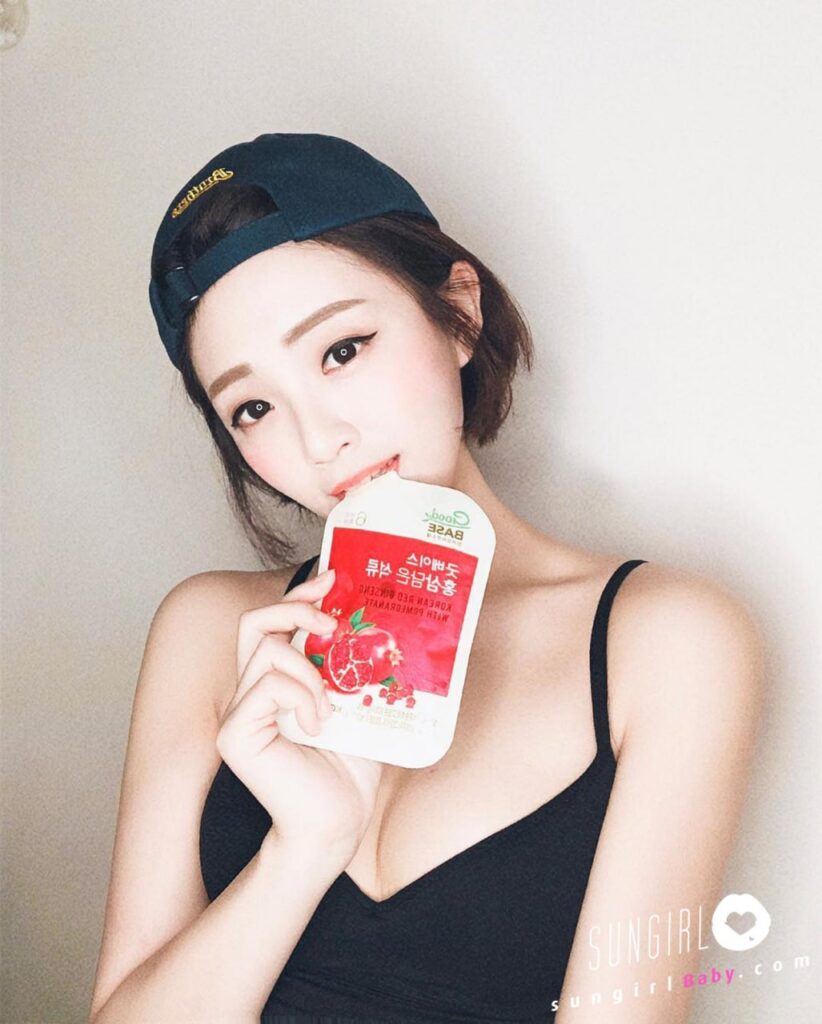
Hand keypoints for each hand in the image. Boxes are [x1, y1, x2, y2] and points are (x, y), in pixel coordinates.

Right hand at [216, 569, 382, 860]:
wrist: (337, 822)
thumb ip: (355, 667)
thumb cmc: (348, 768)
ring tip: (331, 703)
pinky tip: (318, 724)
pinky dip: (300, 695)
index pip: (275, 623)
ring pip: (267, 651)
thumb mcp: (359, 704)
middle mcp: (253, 690)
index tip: (333, 578)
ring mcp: (240, 711)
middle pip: (255, 622)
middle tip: (330, 620)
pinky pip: (266, 686)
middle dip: (294, 608)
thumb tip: (381, 620)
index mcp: (279, 680)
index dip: (300, 595)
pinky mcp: (235, 733)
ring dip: (309, 668)